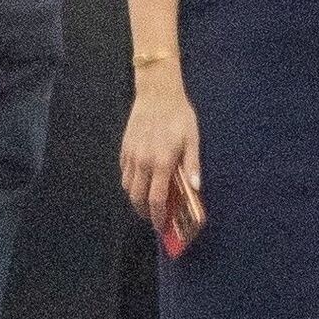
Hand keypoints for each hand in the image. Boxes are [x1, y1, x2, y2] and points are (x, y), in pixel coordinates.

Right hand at [120, 76, 201, 236]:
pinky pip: (124, 173)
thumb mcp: (192, 139)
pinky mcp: (124, 148)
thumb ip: (192, 165)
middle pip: (137, 198)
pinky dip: (130, 182)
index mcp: (161, 163)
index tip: (161, 225)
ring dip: (136, 199)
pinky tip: (140, 181)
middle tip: (153, 217)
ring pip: (128, 187)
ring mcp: (131, 155)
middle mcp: (142, 162)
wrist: (157, 93)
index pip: (156, 199)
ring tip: (147, 201)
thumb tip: (195, 188)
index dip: (157, 217)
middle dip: (144, 212)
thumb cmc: (179, 115)